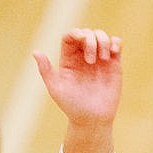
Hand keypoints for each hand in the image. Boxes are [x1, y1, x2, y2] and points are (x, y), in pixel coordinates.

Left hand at [33, 29, 121, 152]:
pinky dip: (116, 42)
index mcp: (68, 59)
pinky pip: (116, 45)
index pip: (70, 37)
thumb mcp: (56, 89)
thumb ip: (46, 70)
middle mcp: (83, 56)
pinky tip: (113, 52)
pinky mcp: (114, 64)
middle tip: (90, 61)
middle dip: (90, 40)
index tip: (80, 39)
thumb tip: (36, 52)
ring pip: (101, 36)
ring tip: (102, 58)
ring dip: (103, 41)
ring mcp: (99, 59)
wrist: (92, 119)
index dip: (75, 33)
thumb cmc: (71, 106)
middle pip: (86, 34)